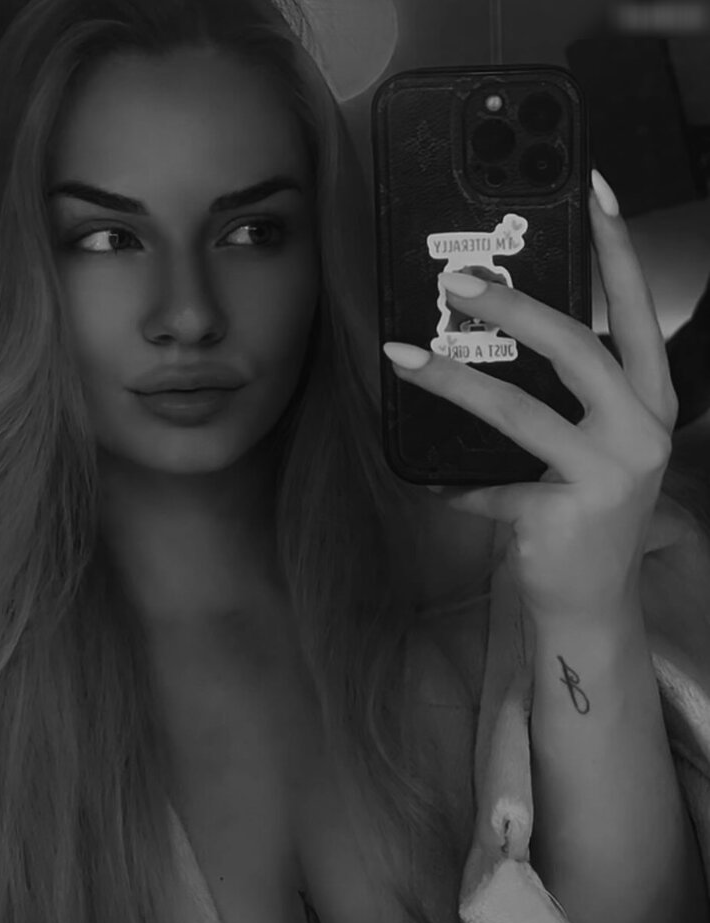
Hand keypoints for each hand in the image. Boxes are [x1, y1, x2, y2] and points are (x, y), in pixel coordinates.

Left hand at [384, 171, 678, 623]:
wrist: (592, 604)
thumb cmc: (588, 514)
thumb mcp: (597, 446)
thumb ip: (571, 396)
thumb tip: (499, 334)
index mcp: (651, 404)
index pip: (639, 312)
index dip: (619, 249)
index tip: (594, 187)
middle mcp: (642, 433)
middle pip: (576, 347)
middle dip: (511, 306)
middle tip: (455, 282)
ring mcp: (608, 476)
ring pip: (520, 409)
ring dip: (452, 379)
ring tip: (402, 355)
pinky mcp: (566, 515)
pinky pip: (489, 488)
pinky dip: (453, 486)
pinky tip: (429, 485)